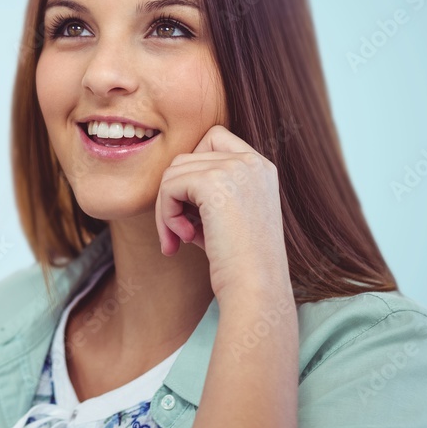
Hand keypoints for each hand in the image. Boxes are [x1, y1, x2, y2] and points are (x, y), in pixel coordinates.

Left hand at [154, 124, 289, 298]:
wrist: (255, 288)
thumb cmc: (236, 262)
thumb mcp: (224, 218)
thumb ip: (204, 191)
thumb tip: (168, 179)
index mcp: (261, 167)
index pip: (212, 139)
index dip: (192, 172)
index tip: (193, 208)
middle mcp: (252, 162)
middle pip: (186, 158)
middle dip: (173, 195)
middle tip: (177, 232)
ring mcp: (235, 168)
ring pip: (173, 172)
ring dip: (166, 208)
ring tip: (178, 238)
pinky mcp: (214, 182)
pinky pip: (169, 187)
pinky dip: (165, 214)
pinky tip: (182, 239)